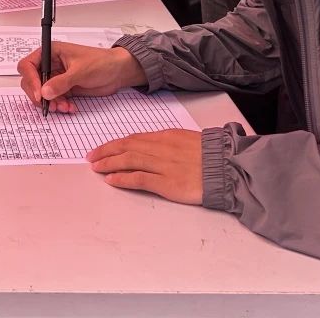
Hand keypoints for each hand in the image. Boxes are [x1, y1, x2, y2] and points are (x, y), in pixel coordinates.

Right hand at [18, 43, 145, 113]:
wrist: (118, 72)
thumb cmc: (102, 62)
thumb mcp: (81, 71)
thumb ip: (62, 82)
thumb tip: (44, 92)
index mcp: (51, 52)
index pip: (28, 65)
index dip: (30, 80)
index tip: (39, 94)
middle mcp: (50, 64)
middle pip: (30, 81)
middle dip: (39, 95)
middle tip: (49, 105)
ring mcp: (56, 77)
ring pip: (41, 93)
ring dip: (50, 103)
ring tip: (64, 108)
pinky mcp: (63, 88)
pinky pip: (53, 99)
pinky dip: (59, 105)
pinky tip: (70, 107)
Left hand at [87, 129, 203, 204]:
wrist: (228, 167)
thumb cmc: (213, 155)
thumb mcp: (188, 140)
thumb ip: (168, 143)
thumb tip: (152, 146)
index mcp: (166, 136)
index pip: (134, 138)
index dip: (115, 143)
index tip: (102, 148)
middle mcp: (161, 148)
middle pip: (126, 147)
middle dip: (106, 152)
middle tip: (91, 157)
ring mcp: (163, 165)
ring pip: (128, 160)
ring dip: (109, 164)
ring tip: (96, 168)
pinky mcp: (167, 182)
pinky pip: (139, 178)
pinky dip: (123, 178)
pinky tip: (111, 180)